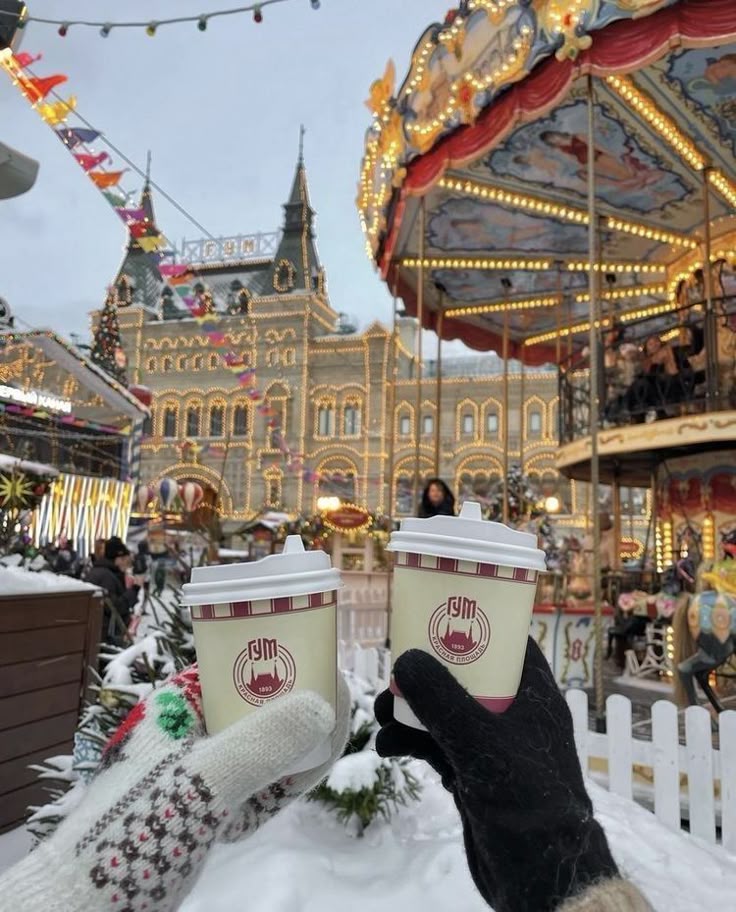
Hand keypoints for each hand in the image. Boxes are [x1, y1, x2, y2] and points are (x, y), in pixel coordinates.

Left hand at [0, 668, 349, 911]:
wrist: (87, 909)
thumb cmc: (136, 829)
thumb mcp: (203, 783)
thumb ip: (262, 743)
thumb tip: (325, 704)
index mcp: (177, 704)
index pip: (242, 667)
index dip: (289, 668)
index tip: (330, 680)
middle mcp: (185, 728)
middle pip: (257, 708)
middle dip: (298, 717)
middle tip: (334, 725)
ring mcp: (192, 768)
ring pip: (258, 749)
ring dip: (288, 758)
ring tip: (311, 768)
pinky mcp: (197, 805)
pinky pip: (247, 785)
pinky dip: (267, 792)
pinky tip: (272, 805)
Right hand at [374, 638, 617, 911]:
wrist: (538, 876)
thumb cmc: (524, 796)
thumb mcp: (479, 741)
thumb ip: (440, 698)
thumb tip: (404, 659)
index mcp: (531, 691)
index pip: (504, 639)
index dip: (471, 621)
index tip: (431, 613)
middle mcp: (512, 710)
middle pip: (464, 672)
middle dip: (424, 671)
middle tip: (392, 670)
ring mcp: (491, 743)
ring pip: (444, 709)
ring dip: (410, 709)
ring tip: (382, 715)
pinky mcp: (472, 771)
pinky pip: (437, 743)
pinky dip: (411, 742)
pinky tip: (388, 750)